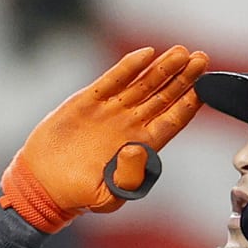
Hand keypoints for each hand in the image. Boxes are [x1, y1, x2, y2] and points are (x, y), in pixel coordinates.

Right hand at [0, 45, 208, 231]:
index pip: (173, 120)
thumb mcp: (108, 196)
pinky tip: (146, 54)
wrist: (41, 184)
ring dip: (163, 67)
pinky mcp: (87, 101)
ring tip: (181, 52)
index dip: (190, 102)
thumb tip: (139, 149)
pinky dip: (128, 66)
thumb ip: (129, 176)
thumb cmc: (78, 195)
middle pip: (164, 96)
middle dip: (184, 77)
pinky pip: (112, 79)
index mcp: (141, 147)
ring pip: (143, 83)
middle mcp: (130, 125)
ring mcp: (110, 111)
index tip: (205, 85)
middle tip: (201, 59)